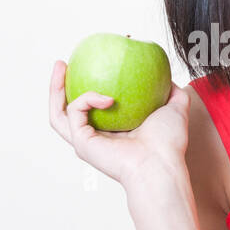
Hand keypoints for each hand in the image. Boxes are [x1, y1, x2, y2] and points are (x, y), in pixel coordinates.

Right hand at [48, 60, 190, 187]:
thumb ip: (171, 92)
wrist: (161, 165)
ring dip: (55, 89)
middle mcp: (95, 137)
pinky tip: (106, 97)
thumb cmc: (169, 144)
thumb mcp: (175, 109)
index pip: (91, 108)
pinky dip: (86, 99)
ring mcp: (86, 141)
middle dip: (58, 87)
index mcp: (112, 131)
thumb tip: (167, 77)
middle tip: (63, 64)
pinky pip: (75, 112)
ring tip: (61, 66)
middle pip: (66, 111)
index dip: (86, 87)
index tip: (89, 64)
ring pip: (59, 113)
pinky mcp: (82, 143)